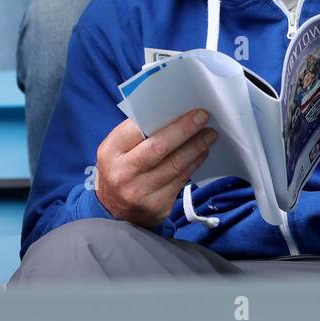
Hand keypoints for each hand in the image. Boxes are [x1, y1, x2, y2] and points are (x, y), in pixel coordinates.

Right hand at [93, 110, 215, 227]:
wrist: (114, 210)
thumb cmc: (120, 169)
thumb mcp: (117, 150)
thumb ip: (136, 134)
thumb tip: (172, 115)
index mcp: (110, 152)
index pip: (138, 130)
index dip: (166, 120)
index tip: (188, 110)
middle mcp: (123, 173)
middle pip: (159, 147)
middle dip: (184, 130)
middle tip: (203, 118)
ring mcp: (140, 192)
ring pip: (175, 165)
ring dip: (196, 147)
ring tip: (209, 135)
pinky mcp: (156, 206)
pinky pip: (180, 180)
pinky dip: (194, 164)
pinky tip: (202, 153)